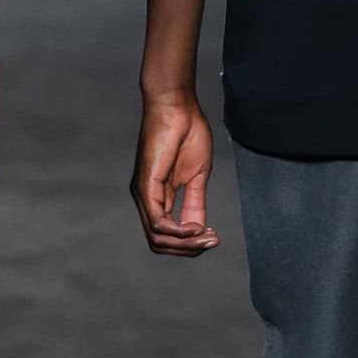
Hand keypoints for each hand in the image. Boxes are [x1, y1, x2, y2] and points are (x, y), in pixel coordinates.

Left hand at [131, 94, 219, 256]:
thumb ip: (195, 203)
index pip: (166, 236)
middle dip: (188, 250)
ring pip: (156, 237)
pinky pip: (156, 221)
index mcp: (157, 198)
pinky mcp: (145, 185)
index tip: (214, 238)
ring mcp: (143, 193)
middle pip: (159, 243)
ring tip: (206, 236)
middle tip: (212, 241)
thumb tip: (199, 229)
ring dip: (185, 244)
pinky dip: (177, 231)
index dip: (190, 245)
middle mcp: (146, 200)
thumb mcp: (197, 176)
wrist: (179, 107)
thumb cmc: (187, 134)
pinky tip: (194, 227)